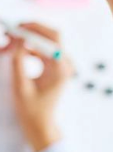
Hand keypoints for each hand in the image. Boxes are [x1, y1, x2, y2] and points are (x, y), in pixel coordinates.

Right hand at [5, 22, 75, 151]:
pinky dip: (29, 47)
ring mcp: (62, 64)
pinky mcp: (56, 66)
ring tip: (7, 41)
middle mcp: (66, 63)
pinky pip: (43, 50)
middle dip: (31, 30)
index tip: (16, 28)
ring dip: (27, 39)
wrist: (41, 123)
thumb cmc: (31, 109)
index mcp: (61, 68)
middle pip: (52, 35)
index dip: (34, 29)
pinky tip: (14, 50)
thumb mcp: (20, 86)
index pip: (53, 38)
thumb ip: (19, 61)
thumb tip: (18, 39)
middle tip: (10, 31)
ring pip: (46, 41)